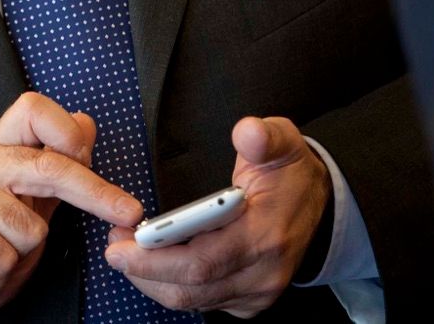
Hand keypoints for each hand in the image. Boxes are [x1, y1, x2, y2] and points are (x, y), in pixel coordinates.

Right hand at [0, 91, 142, 323]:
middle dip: (95, 192)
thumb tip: (85, 125)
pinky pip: (6, 256)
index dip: (68, 131)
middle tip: (129, 212)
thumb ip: (52, 171)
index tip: (94, 160)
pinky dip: (0, 279)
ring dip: (23, 259)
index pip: (33, 109)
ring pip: (31, 227)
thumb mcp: (26, 208)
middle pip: (47, 164)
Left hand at [104, 115, 330, 316]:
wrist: (321, 202)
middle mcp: (262, 274)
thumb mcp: (283, 140)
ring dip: (153, 280)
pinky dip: (174, 286)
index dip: (157, 258)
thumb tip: (247, 131)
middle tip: (113, 245)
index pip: (203, 261)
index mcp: (265, 235)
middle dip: (144, 270)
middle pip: (192, 288)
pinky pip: (204, 303)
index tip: (123, 243)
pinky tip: (153, 264)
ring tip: (125, 251)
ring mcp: (257, 293)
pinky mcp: (250, 301)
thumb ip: (263, 136)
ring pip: (194, 301)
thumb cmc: (291, 171)